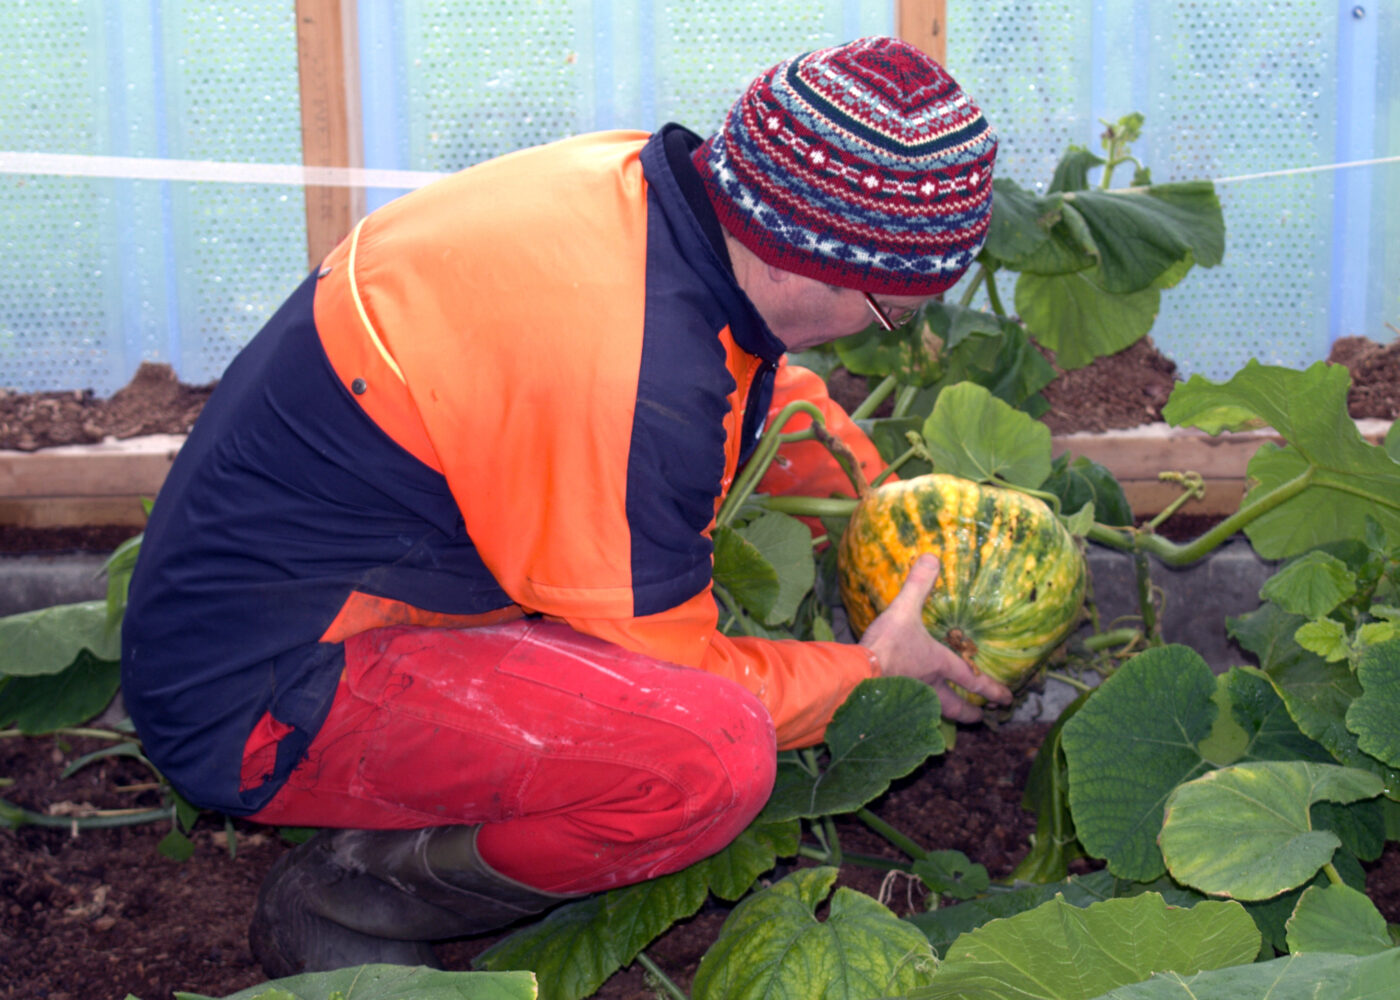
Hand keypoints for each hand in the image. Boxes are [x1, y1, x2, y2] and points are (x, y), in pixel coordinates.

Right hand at [857, 554, 1012, 722]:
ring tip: (948, 720)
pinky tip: (909, 715)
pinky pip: (910, 714)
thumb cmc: (887, 645)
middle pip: (955, 707)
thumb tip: (932, 557)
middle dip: (970, 713)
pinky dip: (915, 716)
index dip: (992, 689)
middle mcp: (929, 686)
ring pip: (934, 713)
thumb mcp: (904, 610)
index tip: (1007, 699)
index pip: (972, 679)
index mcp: (938, 664)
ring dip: (944, 716)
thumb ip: (918, 584)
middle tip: (981, 719)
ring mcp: (910, 699)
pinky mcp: (891, 706)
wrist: (858, 674)